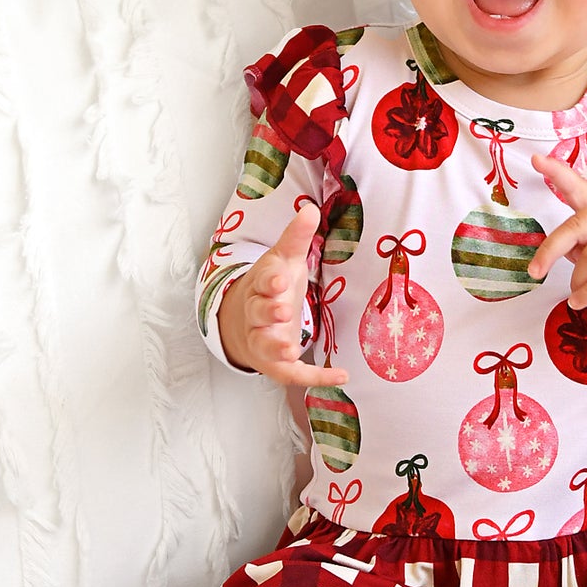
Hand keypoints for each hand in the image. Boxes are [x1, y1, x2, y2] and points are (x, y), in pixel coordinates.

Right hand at [220, 199, 348, 387]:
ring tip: (291, 349)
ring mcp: (265, 342)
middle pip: (259, 314)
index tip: (280, 279)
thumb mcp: (283, 260)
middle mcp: (258, 316)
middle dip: (269, 312)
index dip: (271, 281)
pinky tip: (342, 377)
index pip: (263, 281)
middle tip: (282, 309)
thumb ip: (296, 238)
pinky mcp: (278, 364)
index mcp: (260, 286)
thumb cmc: (270, 288)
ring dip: (278, 347)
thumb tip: (310, 209)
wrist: (245, 324)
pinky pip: (294, 374)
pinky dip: (316, 377)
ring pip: (266, 346)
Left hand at [527, 153, 586, 313]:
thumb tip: (553, 251)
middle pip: (575, 227)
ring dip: (578, 281)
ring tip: (577, 292)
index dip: (557, 173)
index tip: (536, 159)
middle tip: (535, 271)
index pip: (578, 188)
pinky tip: (579, 300)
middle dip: (550, 250)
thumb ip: (577, 243)